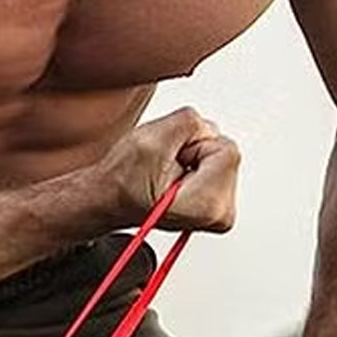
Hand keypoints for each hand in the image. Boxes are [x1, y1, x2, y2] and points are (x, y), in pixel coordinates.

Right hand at [103, 107, 240, 234]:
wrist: (110, 202)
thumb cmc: (122, 184)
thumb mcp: (150, 139)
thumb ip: (189, 122)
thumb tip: (206, 125)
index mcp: (209, 205)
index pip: (226, 148)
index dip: (193, 145)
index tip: (171, 162)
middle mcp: (220, 214)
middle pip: (224, 152)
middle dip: (194, 151)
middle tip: (166, 169)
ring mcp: (220, 210)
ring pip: (218, 156)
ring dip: (191, 157)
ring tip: (165, 175)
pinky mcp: (216, 202)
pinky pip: (214, 164)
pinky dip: (193, 165)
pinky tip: (173, 179)